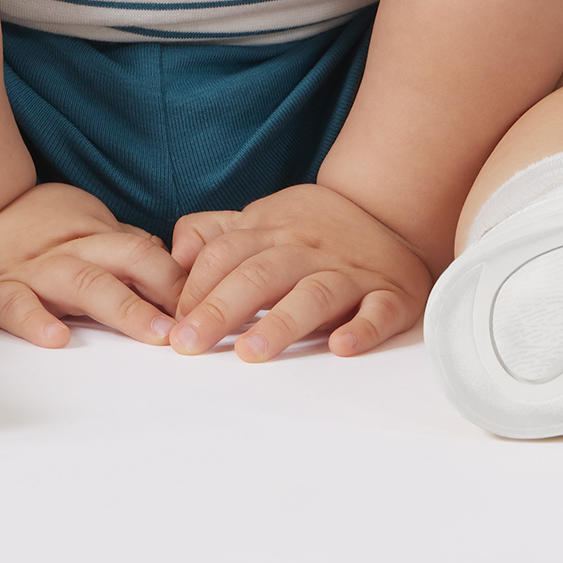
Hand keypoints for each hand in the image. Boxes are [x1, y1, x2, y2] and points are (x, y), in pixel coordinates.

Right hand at [0, 181, 186, 349]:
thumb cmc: (29, 224)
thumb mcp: (83, 224)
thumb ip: (124, 248)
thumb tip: (176, 266)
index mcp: (95, 236)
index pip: (149, 253)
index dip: (183, 278)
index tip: (218, 303)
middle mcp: (72, 251)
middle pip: (128, 262)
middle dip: (167, 291)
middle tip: (200, 322)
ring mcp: (35, 271)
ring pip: (85, 285)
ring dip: (124, 308)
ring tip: (155, 334)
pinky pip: (16, 305)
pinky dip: (36, 321)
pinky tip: (56, 339)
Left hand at [167, 183, 433, 361]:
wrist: (388, 210)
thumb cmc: (311, 227)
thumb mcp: (261, 218)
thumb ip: (214, 233)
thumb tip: (176, 254)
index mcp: (271, 231)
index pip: (224, 254)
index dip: (195, 288)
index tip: (172, 326)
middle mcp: (307, 250)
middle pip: (259, 275)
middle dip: (220, 309)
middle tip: (189, 345)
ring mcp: (350, 272)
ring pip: (314, 293)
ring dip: (282, 322)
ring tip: (251, 352)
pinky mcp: (390, 294)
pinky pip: (379, 310)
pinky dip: (363, 328)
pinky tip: (341, 346)